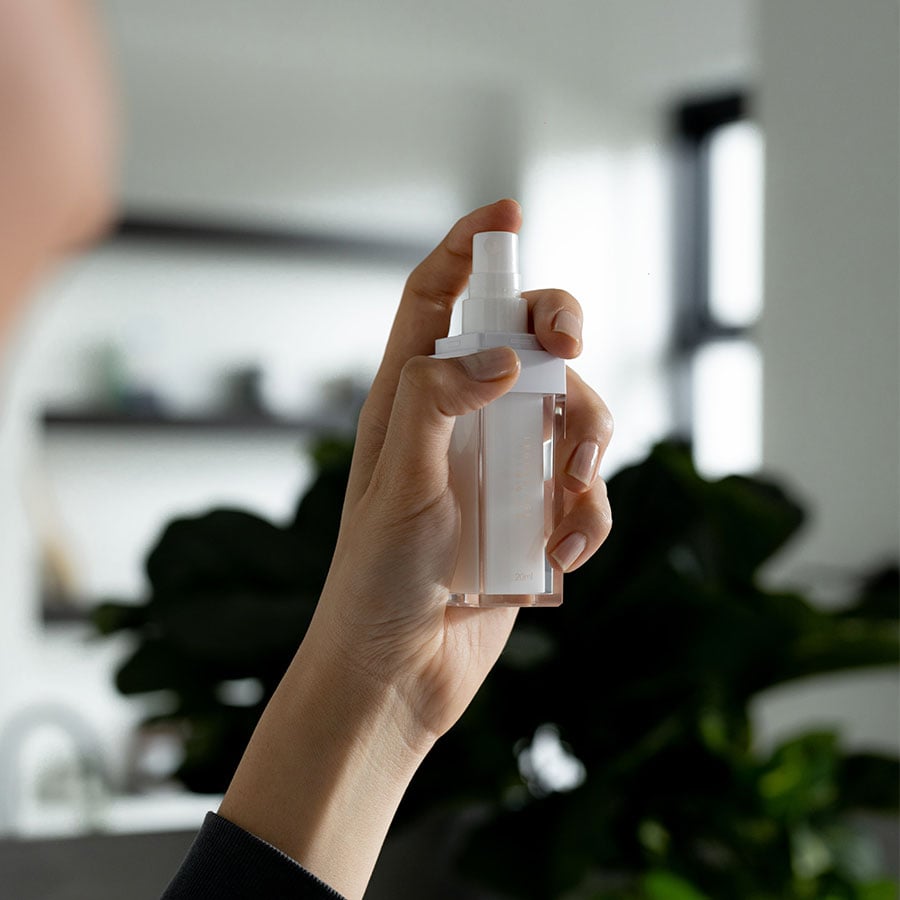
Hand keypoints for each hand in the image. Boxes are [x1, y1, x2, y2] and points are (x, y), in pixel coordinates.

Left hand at [308, 198, 613, 745]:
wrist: (397, 672)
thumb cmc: (376, 580)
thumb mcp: (398, 484)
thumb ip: (436, 400)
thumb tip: (504, 354)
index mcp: (411, 399)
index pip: (435, 299)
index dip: (467, 248)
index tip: (509, 212)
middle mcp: (461, 422)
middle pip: (524, 339)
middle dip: (560, 329)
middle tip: (572, 347)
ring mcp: (502, 468)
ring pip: (570, 413)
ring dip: (585, 440)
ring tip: (569, 492)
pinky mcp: (532, 516)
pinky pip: (582, 492)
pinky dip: (587, 514)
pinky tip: (563, 554)